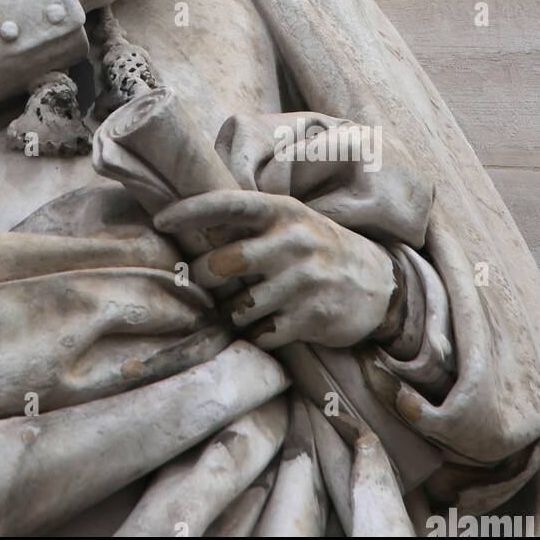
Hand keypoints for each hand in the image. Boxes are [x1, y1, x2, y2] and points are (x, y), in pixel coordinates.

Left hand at [153, 189, 397, 349]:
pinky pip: (261, 334)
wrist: (380, 282)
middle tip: (209, 283)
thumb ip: (250, 224)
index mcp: (282, 211)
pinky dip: (257, 334)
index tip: (160, 220)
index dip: (189, 212)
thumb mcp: (292, 221)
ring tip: (249, 305)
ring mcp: (303, 281)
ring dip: (234, 313)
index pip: (226, 205)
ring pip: (237, 307)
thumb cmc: (318, 248)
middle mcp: (292, 242)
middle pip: (220, 265)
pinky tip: (271, 325)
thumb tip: (192, 231)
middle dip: (205, 280)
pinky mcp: (311, 317)